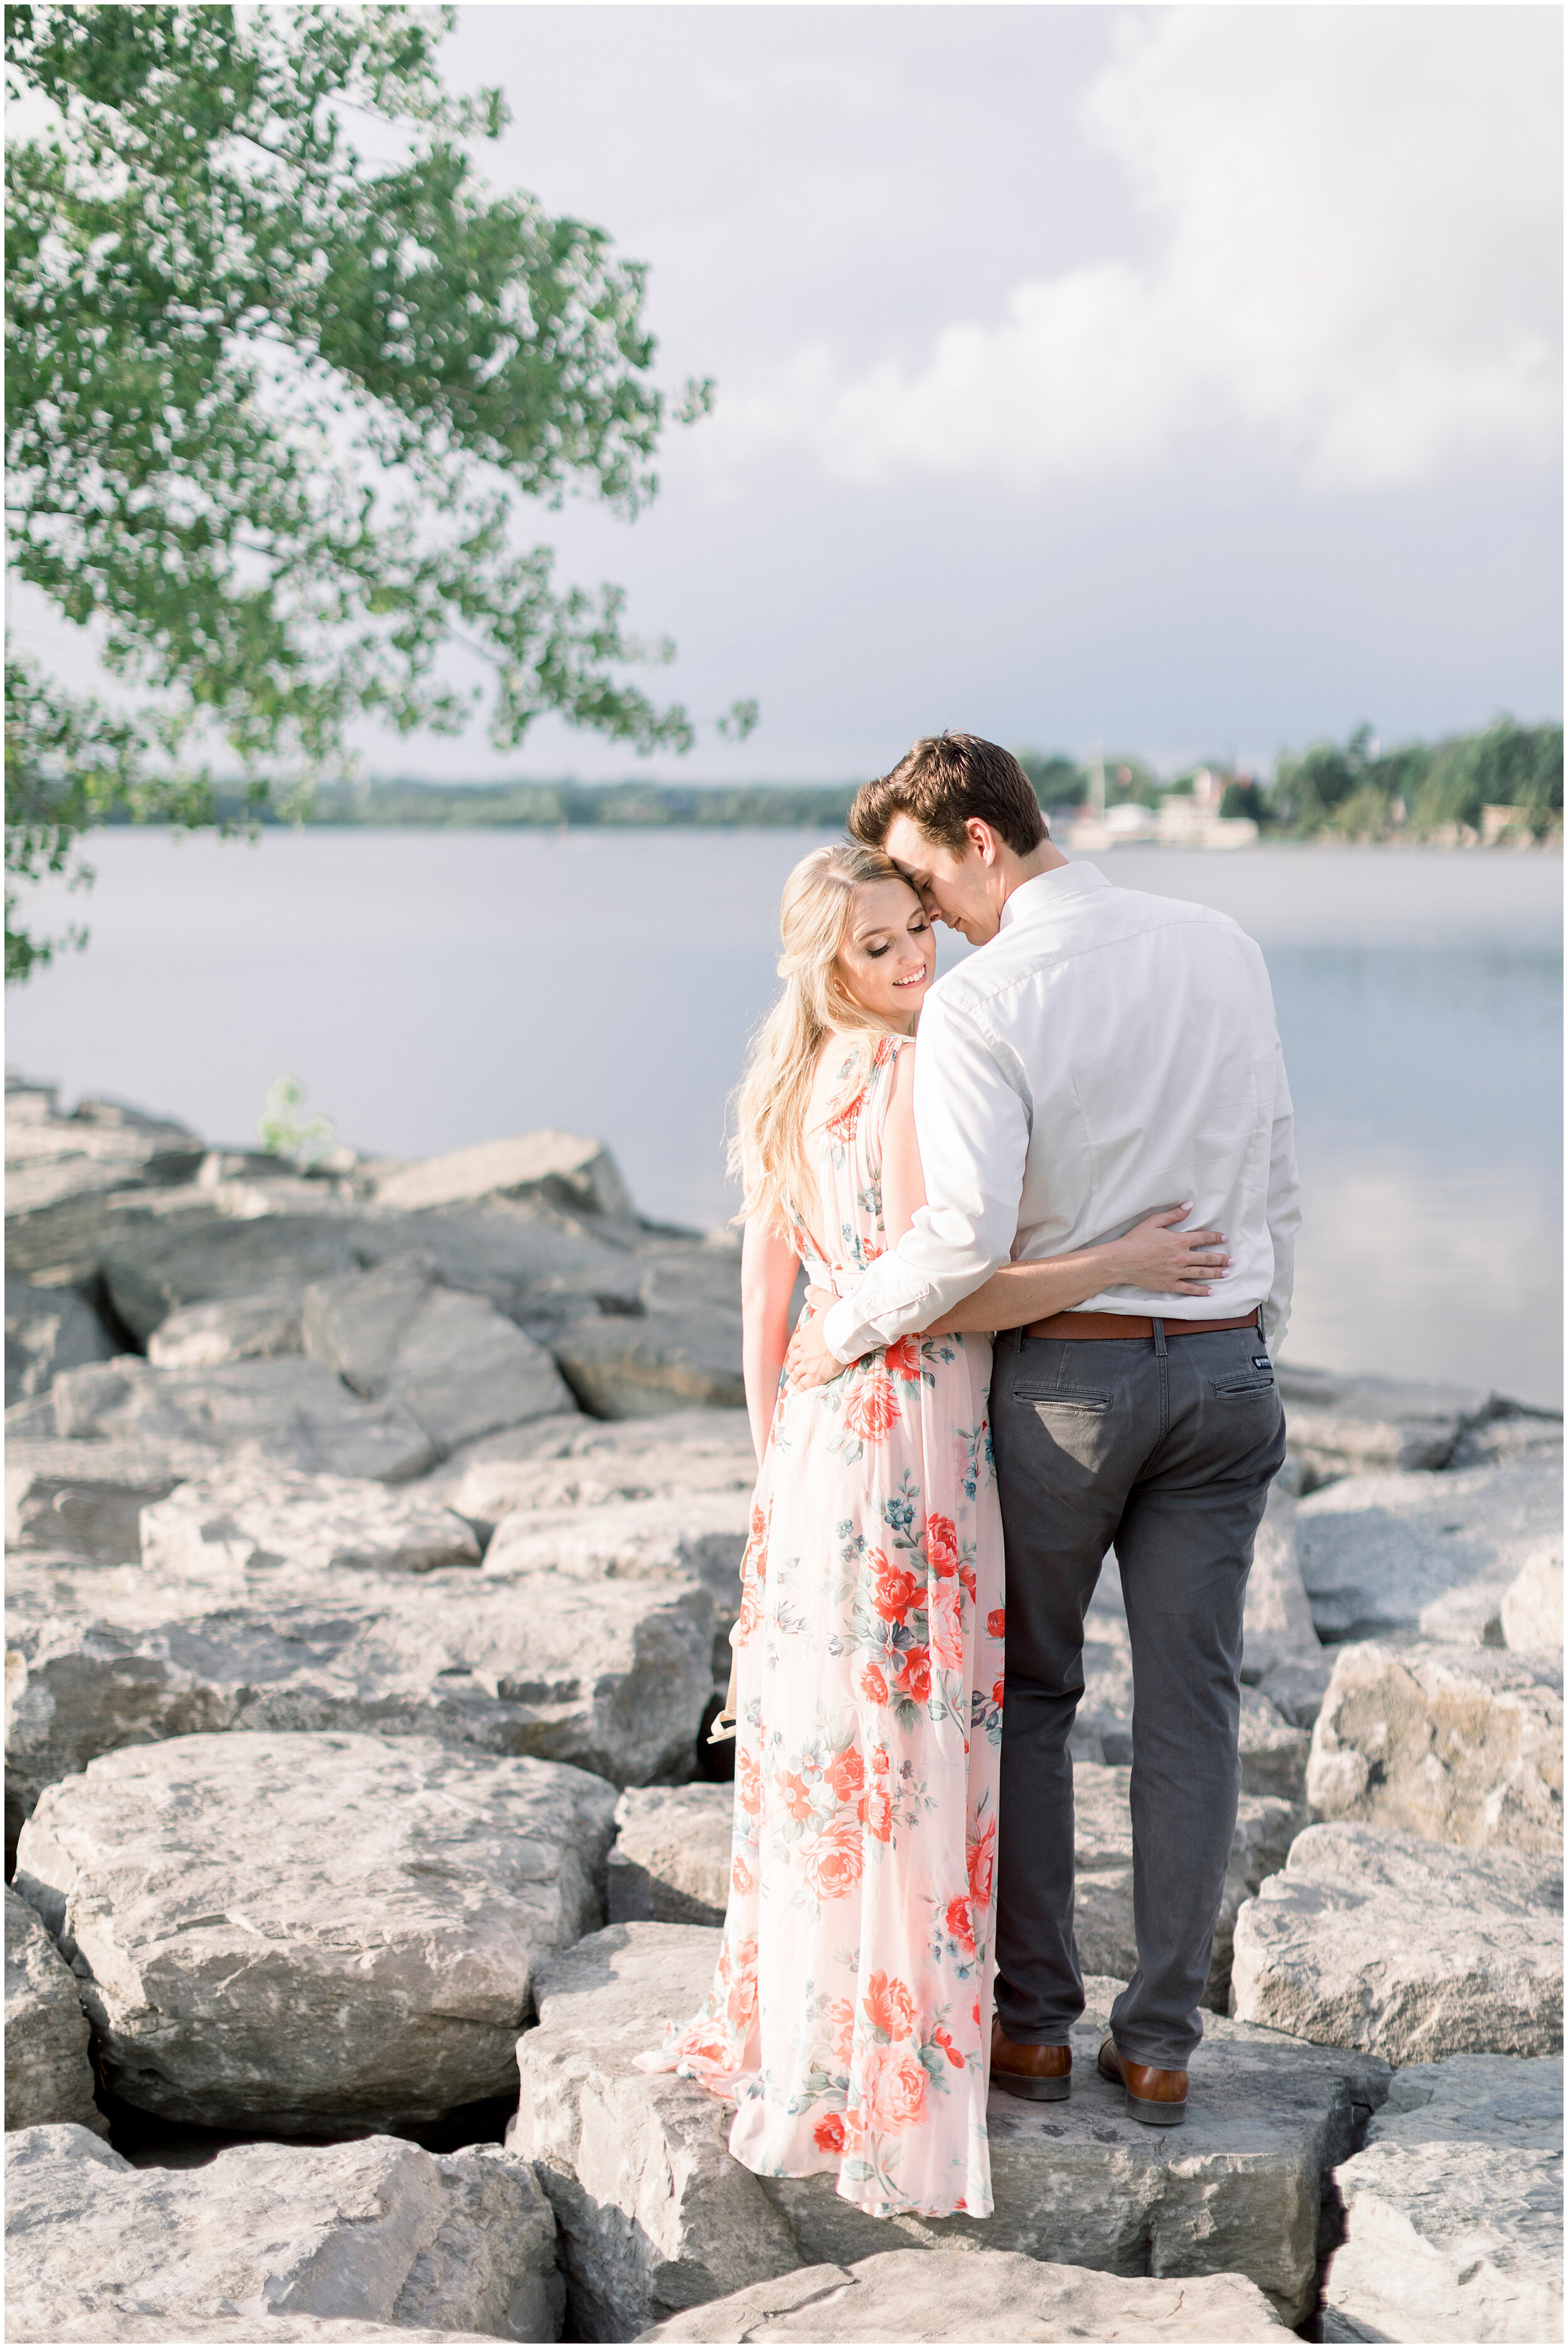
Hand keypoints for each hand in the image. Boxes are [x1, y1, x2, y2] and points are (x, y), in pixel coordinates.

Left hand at [784, 1301, 848, 1389]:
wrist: (847, 1331)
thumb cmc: (839, 1316)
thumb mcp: (827, 1300)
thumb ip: (816, 1295)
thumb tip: (807, 1289)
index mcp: (806, 1334)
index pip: (795, 1343)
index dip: (793, 1349)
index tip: (792, 1353)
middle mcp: (804, 1349)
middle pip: (793, 1359)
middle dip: (791, 1365)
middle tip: (790, 1370)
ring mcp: (809, 1363)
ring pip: (797, 1372)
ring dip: (794, 1378)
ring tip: (792, 1383)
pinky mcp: (817, 1374)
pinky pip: (805, 1383)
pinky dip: (800, 1387)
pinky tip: (798, 1390)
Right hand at [1107, 1205, 1229, 1294]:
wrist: (1121, 1261)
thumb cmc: (1135, 1240)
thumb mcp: (1153, 1222)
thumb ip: (1174, 1214)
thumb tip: (1189, 1205)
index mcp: (1179, 1240)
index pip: (1203, 1238)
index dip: (1215, 1237)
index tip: (1224, 1238)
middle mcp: (1182, 1257)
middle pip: (1207, 1257)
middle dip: (1222, 1259)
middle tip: (1231, 1261)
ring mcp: (1177, 1272)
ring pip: (1202, 1273)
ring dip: (1216, 1273)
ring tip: (1226, 1273)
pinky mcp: (1170, 1284)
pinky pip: (1190, 1288)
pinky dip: (1201, 1291)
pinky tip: (1210, 1292)